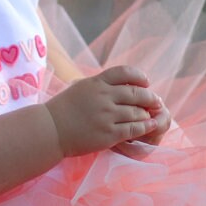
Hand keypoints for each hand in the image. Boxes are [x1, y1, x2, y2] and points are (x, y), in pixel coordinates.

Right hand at [43, 65, 167, 157]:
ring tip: (152, 115)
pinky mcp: (109, 133)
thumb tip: (120, 84)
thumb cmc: (63, 110)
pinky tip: (150, 126)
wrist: (50, 130)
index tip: (146, 82)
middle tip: (156, 101)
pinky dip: (145, 126)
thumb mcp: (80, 88)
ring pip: (137, 112)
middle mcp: (103, 97)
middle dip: (150, 97)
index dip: (139, 76)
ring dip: (147, 113)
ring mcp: (107, 115)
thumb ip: (99, 85)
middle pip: (136, 93)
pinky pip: (134, 128)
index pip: (124, 72)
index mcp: (96, 83)